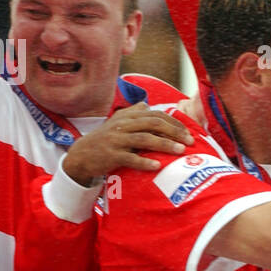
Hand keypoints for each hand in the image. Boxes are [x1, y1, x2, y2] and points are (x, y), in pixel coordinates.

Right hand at [62, 103, 193, 185]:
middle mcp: (122, 125)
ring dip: (164, 144)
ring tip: (179, 150)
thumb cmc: (105, 139)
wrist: (81, 155)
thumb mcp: (117, 122)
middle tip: (189, 142)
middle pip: (152, 124)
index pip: (155, 115)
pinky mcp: (111, 156)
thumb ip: (133, 113)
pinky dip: (144, 162)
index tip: (188, 132)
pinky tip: (157, 166)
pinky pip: (130, 158)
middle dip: (173, 131)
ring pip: (143, 139)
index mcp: (127, 117)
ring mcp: (116, 140)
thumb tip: (148, 104)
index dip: (173, 122)